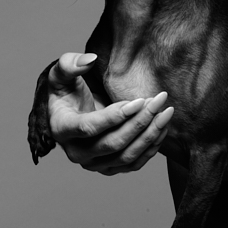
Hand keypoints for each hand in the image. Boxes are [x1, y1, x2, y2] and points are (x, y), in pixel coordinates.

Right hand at [48, 52, 173, 175]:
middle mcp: (76, 153)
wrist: (73, 114)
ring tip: (166, 112)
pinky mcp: (109, 168)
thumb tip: (89, 59)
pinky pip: (133, 163)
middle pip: (113, 143)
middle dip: (140, 122)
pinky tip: (162, 127)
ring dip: (150, 134)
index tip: (140, 100)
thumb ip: (70, 64)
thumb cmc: (67, 92)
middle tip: (160, 100)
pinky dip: (151, 147)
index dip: (116, 115)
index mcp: (61, 129)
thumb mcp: (61, 74)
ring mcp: (93, 164)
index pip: (89, 127)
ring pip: (126, 156)